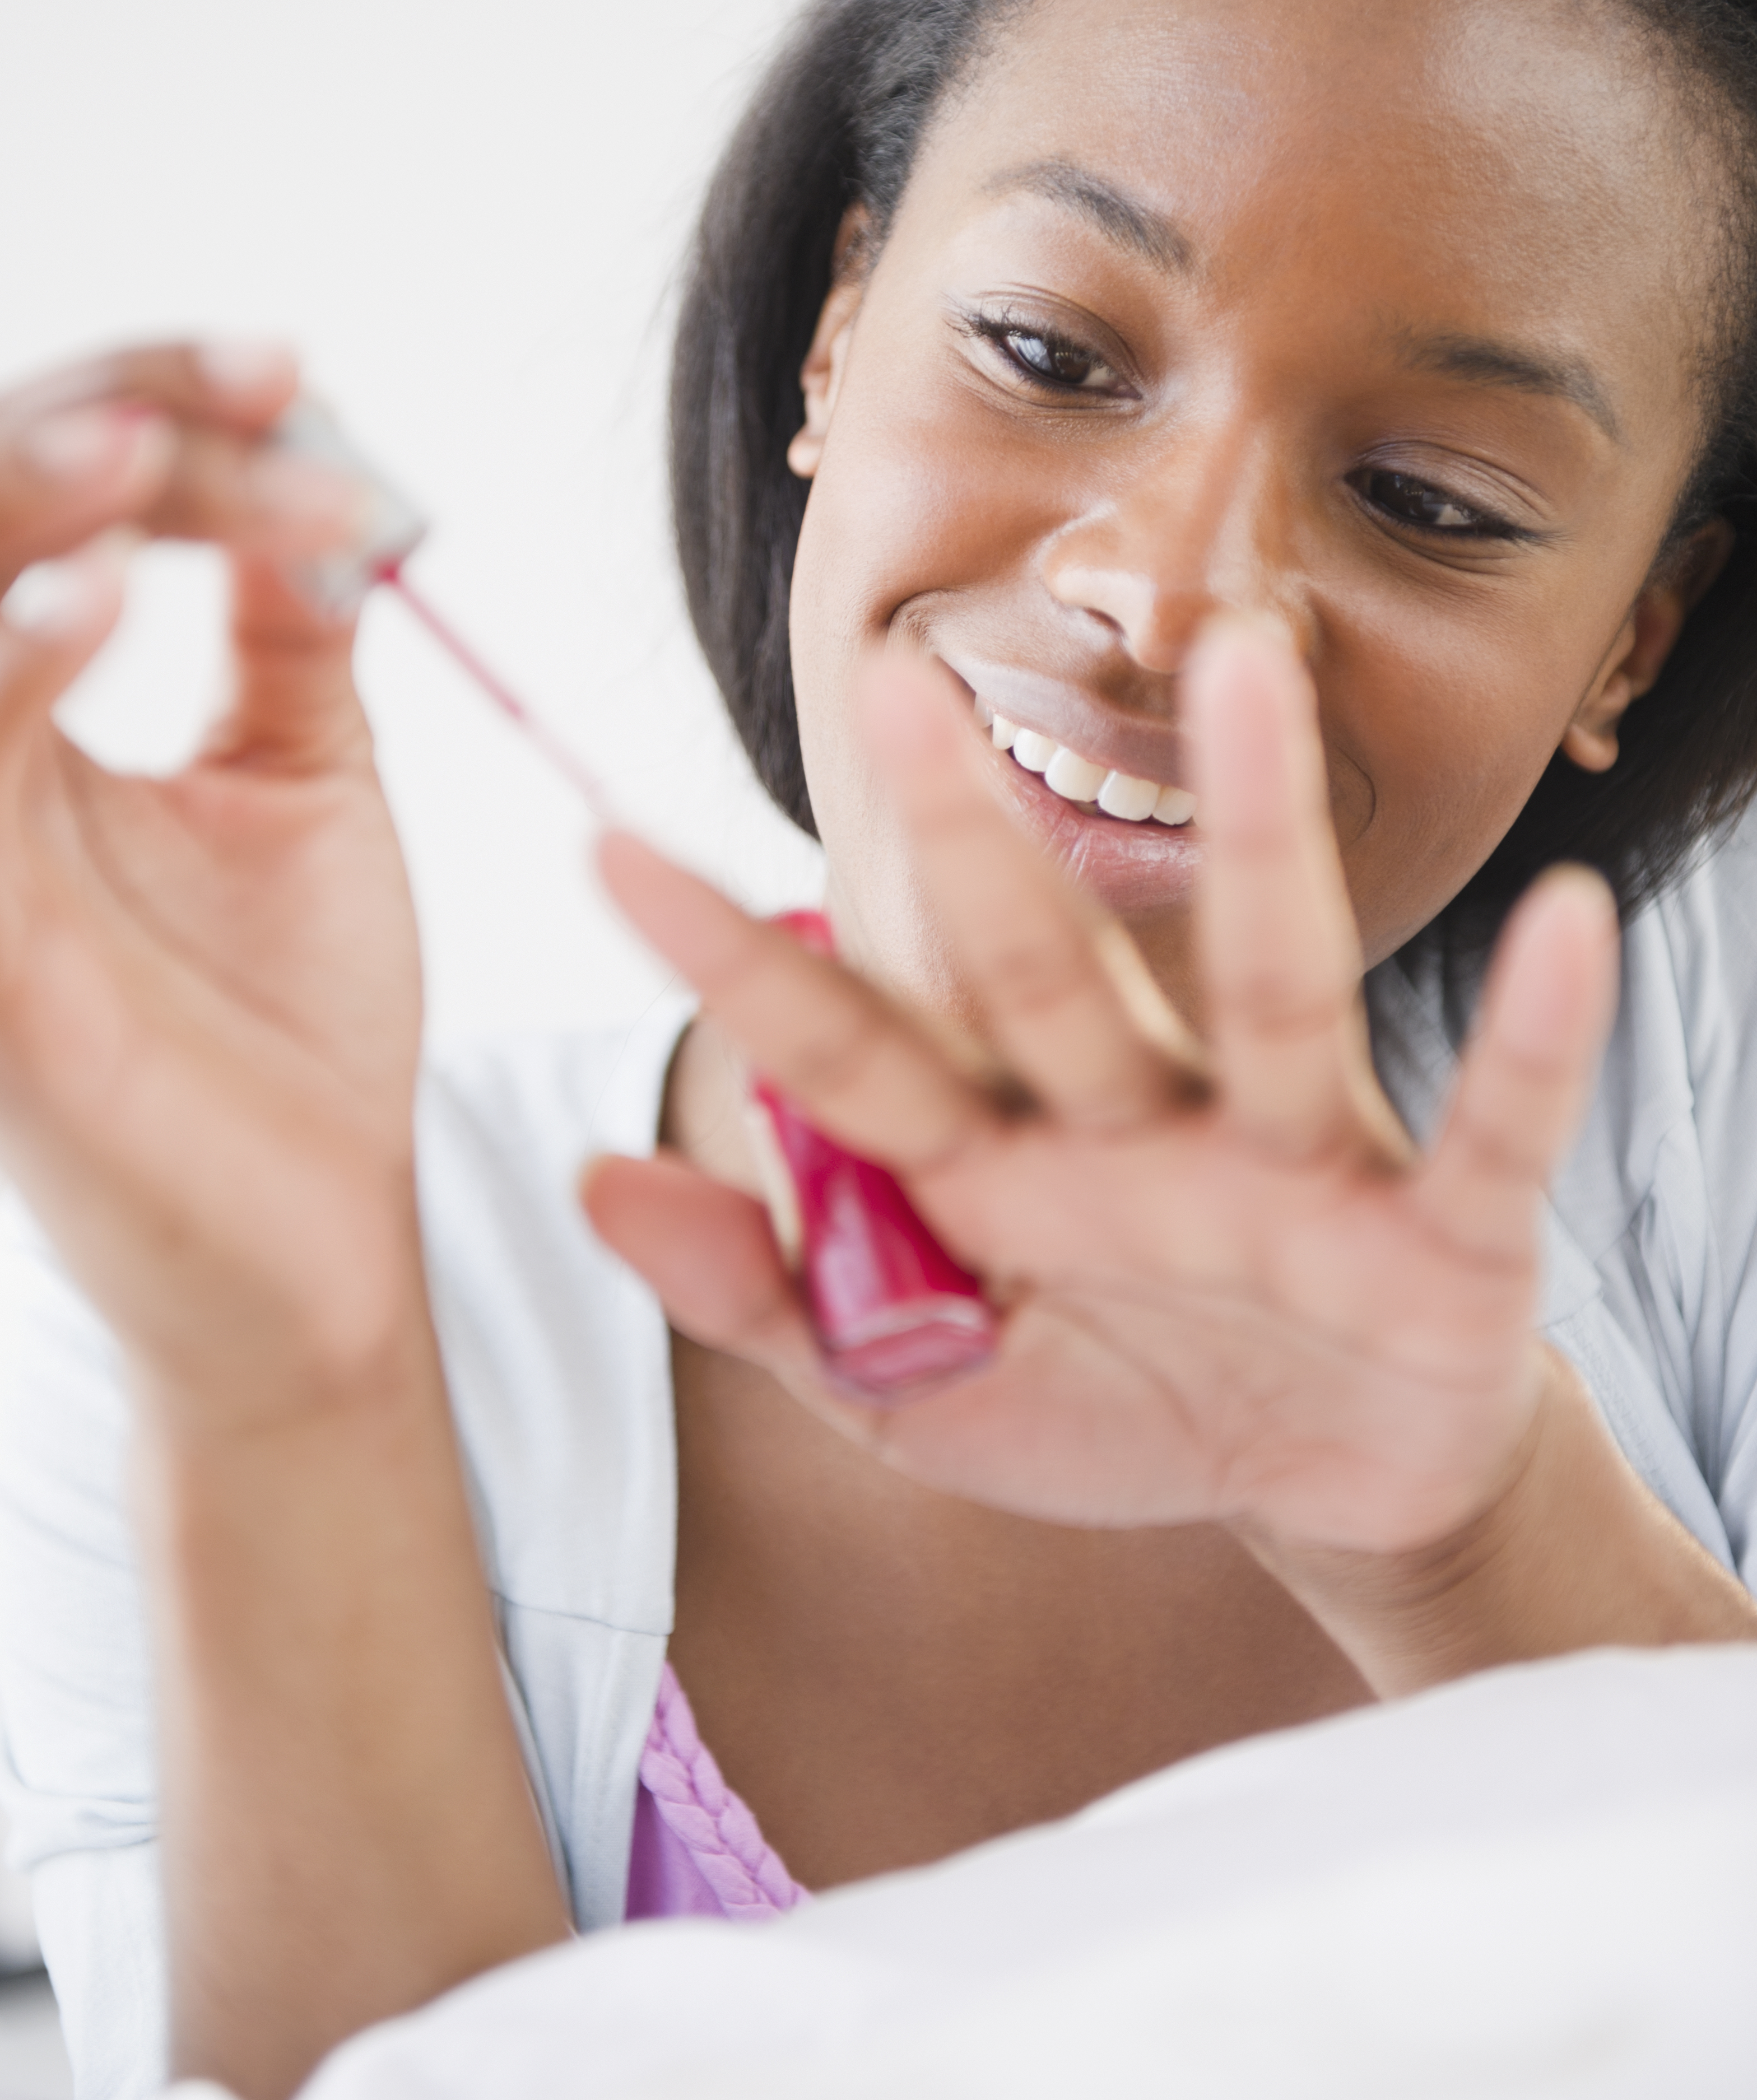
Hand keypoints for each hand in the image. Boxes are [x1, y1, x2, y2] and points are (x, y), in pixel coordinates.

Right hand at [0, 344, 424, 1423]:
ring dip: (0, 517)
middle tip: (247, 385)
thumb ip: (284, 626)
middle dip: (74, 421)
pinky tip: (96, 600)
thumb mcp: (303, 774)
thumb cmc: (287, 1015)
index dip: (130, 398)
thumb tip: (310, 465)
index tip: (291, 371)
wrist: (325, 1241)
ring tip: (141, 445)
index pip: (1, 495)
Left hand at [585, 620, 1618, 1559]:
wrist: (1323, 1485)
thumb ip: (770, 1299)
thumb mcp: (921, 1390)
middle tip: (888, 679)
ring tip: (1249, 669)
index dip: (735, 963)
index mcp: (1006, 1166)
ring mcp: (1292, 1163)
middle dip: (971, 837)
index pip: (851, 1050)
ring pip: (1272, 982)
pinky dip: (1531, 1035)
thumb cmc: (1121, 1406)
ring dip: (1261, 833)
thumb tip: (592, 1179)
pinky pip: (1491, 1122)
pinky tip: (1562, 925)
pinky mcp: (1441, 1229)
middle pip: (1044, 973)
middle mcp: (1139, 1125)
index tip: (604, 848)